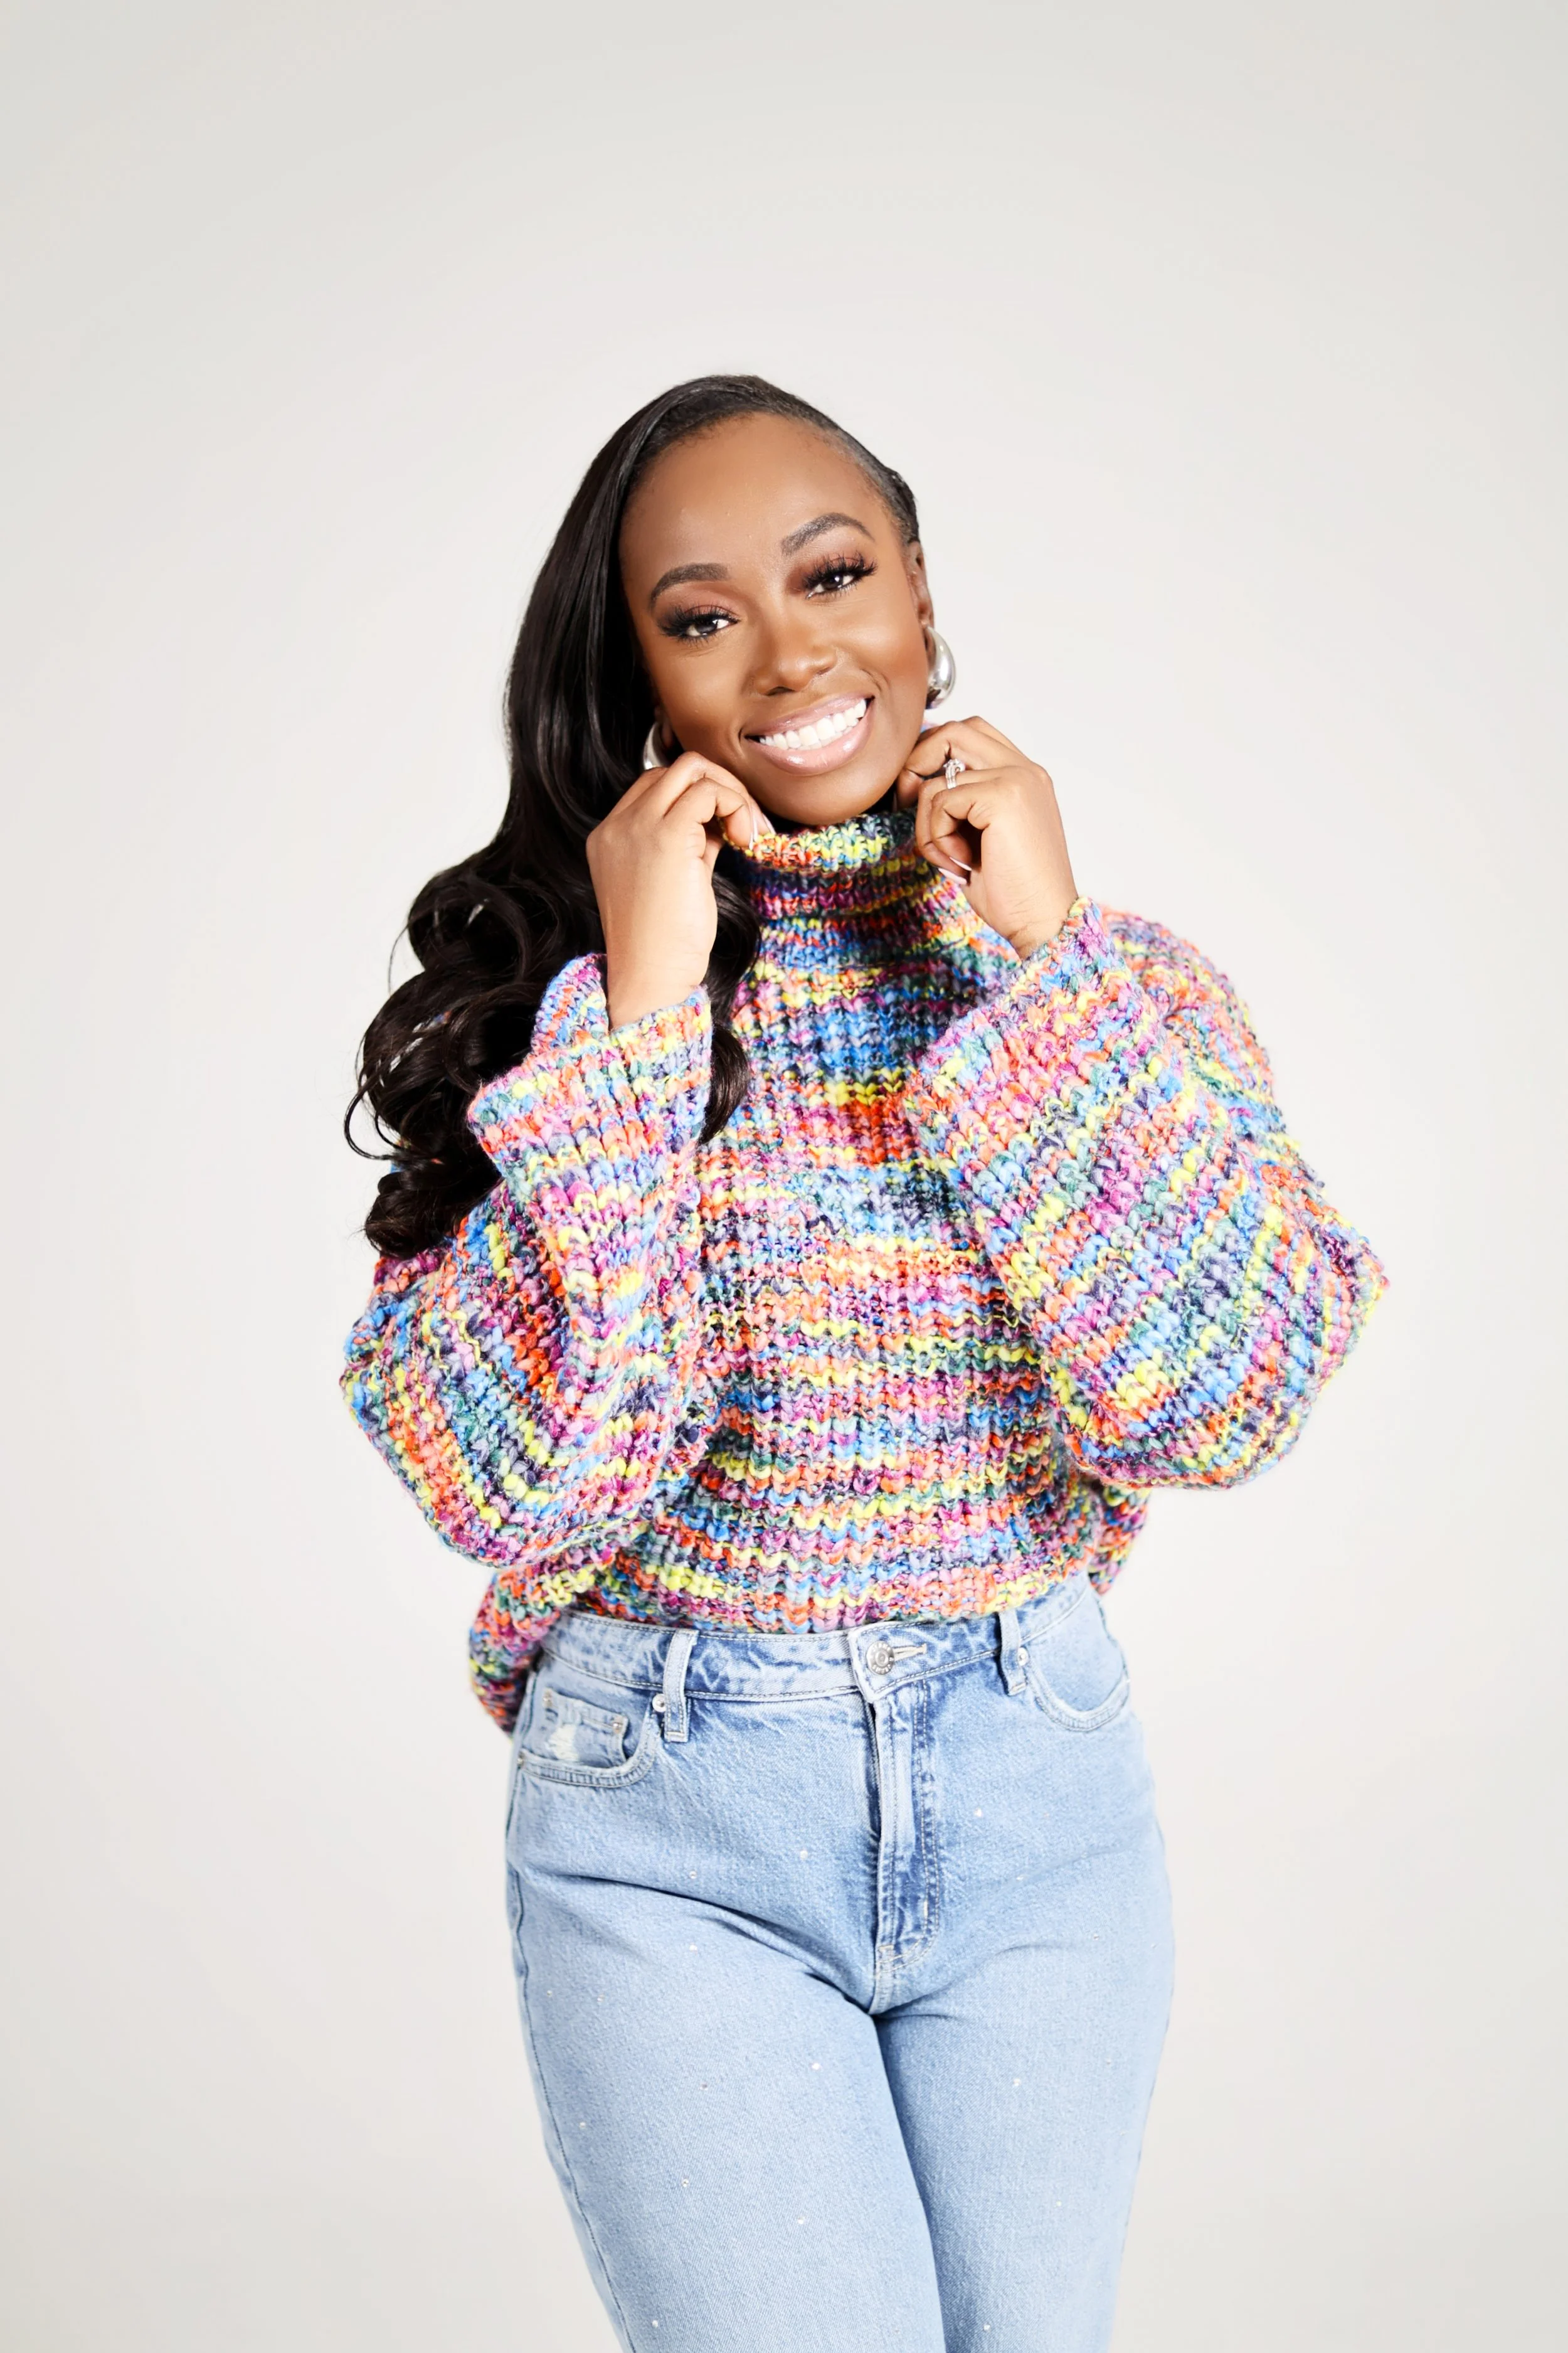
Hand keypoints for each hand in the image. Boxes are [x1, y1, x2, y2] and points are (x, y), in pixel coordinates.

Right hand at [587, 753, 772, 1028]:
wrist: (651, 977)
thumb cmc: (664, 945)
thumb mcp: (675, 882)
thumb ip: (689, 845)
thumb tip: (720, 821)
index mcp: (610, 837)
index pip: (657, 787)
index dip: (699, 800)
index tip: (727, 833)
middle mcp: (617, 825)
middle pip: (674, 769)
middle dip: (721, 786)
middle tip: (748, 825)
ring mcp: (637, 826)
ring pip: (692, 768)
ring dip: (731, 792)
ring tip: (749, 833)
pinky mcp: (666, 834)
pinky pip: (708, 790)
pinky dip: (736, 805)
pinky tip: (746, 839)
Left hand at [895, 717, 1077, 956]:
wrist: (1043, 921)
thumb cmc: (1012, 891)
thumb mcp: (980, 836)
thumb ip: (962, 802)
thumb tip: (915, 783)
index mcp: (1024, 775)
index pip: (969, 733)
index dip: (933, 754)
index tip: (916, 793)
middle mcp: (1025, 769)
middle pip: (952, 732)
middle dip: (916, 765)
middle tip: (907, 805)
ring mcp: (1017, 779)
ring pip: (936, 779)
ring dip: (928, 825)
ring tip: (952, 859)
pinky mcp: (1003, 797)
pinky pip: (941, 802)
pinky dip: (937, 838)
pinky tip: (961, 863)